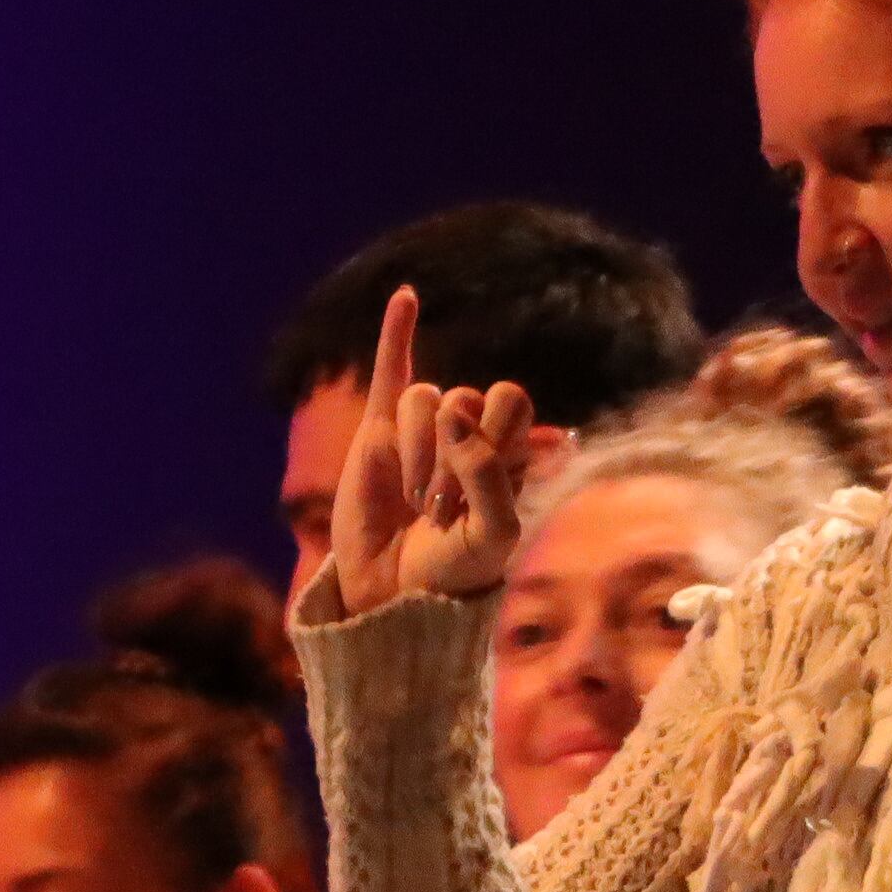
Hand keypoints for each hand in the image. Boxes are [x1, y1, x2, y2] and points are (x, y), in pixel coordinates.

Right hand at [326, 287, 535, 616]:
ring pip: (426, 397)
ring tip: (413, 499)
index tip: (482, 484)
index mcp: (508, 450)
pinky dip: (396, 330)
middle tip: (439, 505)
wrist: (395, 595)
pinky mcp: (379, 431)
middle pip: (468, 396)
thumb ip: (489, 473)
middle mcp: (468, 431)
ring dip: (419, 448)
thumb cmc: (453, 571)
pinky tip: (406, 296)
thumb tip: (452, 412)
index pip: (512, 402)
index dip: (498, 435)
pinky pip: (390, 368)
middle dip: (455, 450)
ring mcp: (423, 428)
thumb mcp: (492, 534)